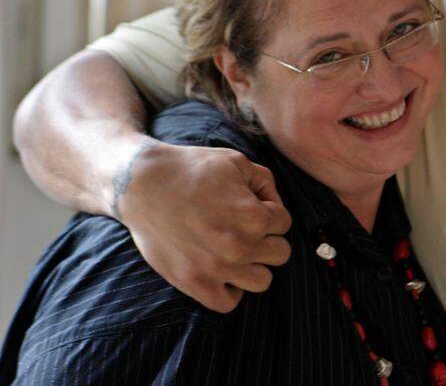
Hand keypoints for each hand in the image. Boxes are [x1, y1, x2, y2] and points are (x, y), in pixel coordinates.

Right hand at [116, 140, 292, 311]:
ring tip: (235, 249)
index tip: (246, 203)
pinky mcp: (193, 284)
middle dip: (266, 238)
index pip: (284, 223)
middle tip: (242, 226)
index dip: (268, 210)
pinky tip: (223, 269)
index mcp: (255, 217)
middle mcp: (240, 247)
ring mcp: (217, 269)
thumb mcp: (237, 162)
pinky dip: (230, 289)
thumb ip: (266, 183)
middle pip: (280, 253)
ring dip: (253, 265)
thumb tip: (275, 206)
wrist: (141, 185)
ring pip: (263, 281)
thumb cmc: (191, 170)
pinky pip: (229, 303)